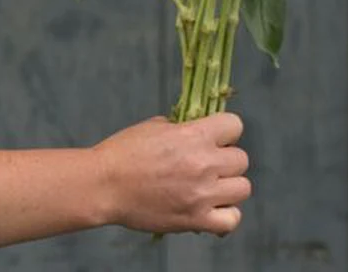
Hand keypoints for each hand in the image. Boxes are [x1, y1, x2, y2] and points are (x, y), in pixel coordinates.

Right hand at [91, 113, 251, 235]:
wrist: (104, 185)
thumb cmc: (125, 151)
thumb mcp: (158, 126)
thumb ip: (185, 129)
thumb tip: (200, 133)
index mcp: (195, 135)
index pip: (235, 126)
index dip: (226, 131)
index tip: (214, 138)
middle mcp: (204, 163)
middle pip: (241, 160)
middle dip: (226, 160)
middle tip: (208, 165)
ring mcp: (201, 194)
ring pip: (242, 189)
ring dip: (229, 187)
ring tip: (212, 188)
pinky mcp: (194, 220)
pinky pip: (230, 221)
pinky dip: (226, 216)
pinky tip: (213, 209)